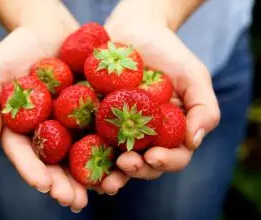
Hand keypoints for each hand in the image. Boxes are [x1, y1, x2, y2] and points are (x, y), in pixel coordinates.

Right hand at [0, 3, 128, 211]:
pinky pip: (105, 132)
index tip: (43, 185)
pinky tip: (123, 163)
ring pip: (83, 155)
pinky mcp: (95, 111)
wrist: (50, 29)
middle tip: (74, 201)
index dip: (33, 171)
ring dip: (93, 176)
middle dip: (65, 184)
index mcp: (23, 130)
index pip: (25, 155)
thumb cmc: (17, 49)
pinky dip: (113, 149)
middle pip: (56, 163)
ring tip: (104, 191)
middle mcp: (50, 132)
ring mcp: (74, 124)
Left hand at [104, 0, 219, 179]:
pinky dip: (88, 155)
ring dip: (111, 174)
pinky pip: (93, 142)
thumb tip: (193, 141)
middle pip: (144, 165)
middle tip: (124, 165)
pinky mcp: (98, 121)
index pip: (174, 156)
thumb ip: (203, 108)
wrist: (135, 32)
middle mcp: (146, 137)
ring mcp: (121, 132)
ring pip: (117, 161)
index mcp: (171, 132)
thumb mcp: (193, 76)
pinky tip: (81, 160)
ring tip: (103, 180)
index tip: (154, 156)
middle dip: (136, 170)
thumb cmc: (169, 53)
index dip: (167, 162)